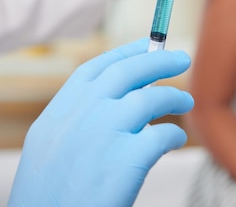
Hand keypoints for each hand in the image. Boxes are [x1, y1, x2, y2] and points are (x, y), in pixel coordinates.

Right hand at [7, 38, 193, 206]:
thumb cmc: (50, 199)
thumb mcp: (49, 150)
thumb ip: (77, 120)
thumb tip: (118, 98)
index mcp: (58, 114)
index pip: (95, 69)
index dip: (124, 53)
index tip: (147, 44)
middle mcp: (80, 116)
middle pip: (127, 73)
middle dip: (158, 60)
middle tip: (181, 58)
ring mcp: (103, 134)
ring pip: (149, 98)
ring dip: (172, 97)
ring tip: (186, 102)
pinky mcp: (126, 159)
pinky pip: (161, 135)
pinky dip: (173, 136)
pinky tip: (174, 141)